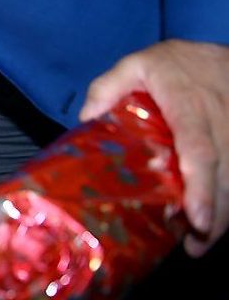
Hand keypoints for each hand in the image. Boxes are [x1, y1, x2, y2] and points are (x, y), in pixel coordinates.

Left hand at [81, 39, 228, 256]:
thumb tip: (86, 118)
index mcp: (189, 107)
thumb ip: (108, 86)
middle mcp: (219, 124)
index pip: (198, 149)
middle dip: (214, 213)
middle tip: (196, 245)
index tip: (198, 217)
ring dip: (223, 213)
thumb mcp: (136, 64)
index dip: (200, 185)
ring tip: (201, 243)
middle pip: (222, 175)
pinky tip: (213, 221)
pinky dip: (228, 199)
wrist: (221, 54)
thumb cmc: (175, 64)